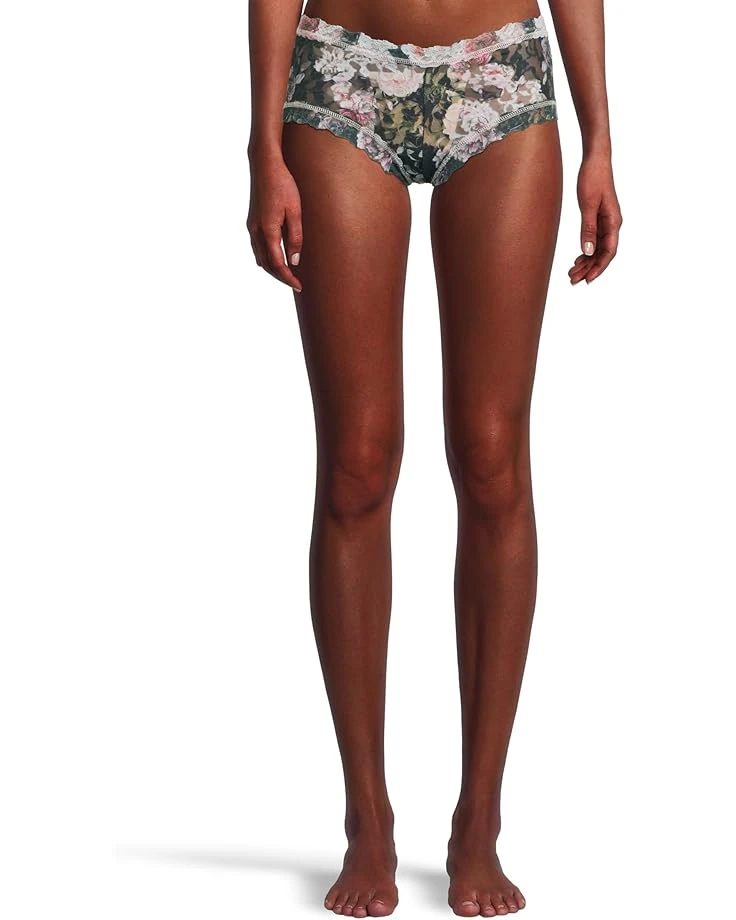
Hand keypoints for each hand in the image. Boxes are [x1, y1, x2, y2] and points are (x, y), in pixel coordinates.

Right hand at [247, 150, 302, 292]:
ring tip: (288, 274)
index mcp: (267, 230)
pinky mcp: (253, 221)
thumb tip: (295, 260)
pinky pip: (258, 247)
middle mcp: (256, 231)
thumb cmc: (283, 184)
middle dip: (280, 276)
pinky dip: (267, 257)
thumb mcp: (295, 211)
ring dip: (272, 268)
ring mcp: (252, 226)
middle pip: (266, 264)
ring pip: (260, 257)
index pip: (277, 264)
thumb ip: (295, 237)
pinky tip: (277, 257)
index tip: (299, 286)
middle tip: (295, 283)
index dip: (288, 277)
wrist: (264, 164)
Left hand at [569, 155, 621, 284]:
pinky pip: (594, 240)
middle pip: (603, 253)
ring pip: (598, 249)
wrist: (595, 160)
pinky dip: (586, 252)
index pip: (609, 251)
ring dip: (586, 262)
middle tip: (573, 280)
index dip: (599, 267)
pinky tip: (577, 259)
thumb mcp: (587, 204)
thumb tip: (587, 252)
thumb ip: (588, 229)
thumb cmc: (593, 178)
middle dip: (589, 268)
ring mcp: (606, 222)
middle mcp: (612, 224)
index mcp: (613, 221)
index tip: (588, 279)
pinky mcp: (599, 218)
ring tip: (572, 273)